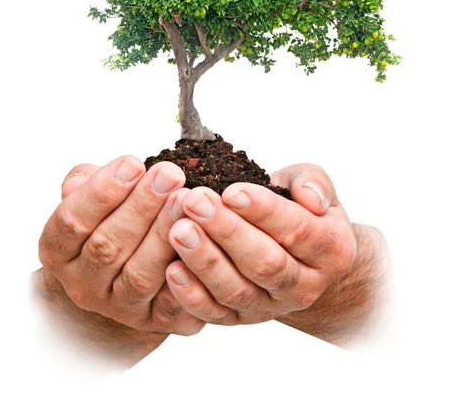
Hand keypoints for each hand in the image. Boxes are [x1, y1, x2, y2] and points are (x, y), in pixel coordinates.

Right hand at [37, 155, 204, 336]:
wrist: (121, 276)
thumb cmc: (108, 222)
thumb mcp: (90, 196)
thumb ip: (86, 183)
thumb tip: (88, 177)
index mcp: (59, 251)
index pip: (72, 221)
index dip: (102, 191)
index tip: (133, 163)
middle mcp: (83, 284)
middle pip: (108, 246)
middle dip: (141, 206)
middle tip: (170, 174)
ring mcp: (118, 307)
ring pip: (139, 276)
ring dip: (163, 236)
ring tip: (185, 201)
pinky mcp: (154, 321)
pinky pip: (171, 304)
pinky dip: (186, 276)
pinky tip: (202, 243)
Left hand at [164, 163, 356, 325]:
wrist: (296, 253)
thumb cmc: (299, 207)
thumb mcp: (313, 185)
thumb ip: (314, 182)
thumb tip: (310, 198)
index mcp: (331, 250)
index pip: (298, 231)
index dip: (264, 211)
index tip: (231, 191)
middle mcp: (304, 286)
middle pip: (265, 263)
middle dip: (227, 231)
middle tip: (194, 202)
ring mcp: (271, 307)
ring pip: (237, 290)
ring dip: (205, 260)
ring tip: (178, 230)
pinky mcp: (240, 319)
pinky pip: (214, 313)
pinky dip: (192, 295)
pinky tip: (172, 269)